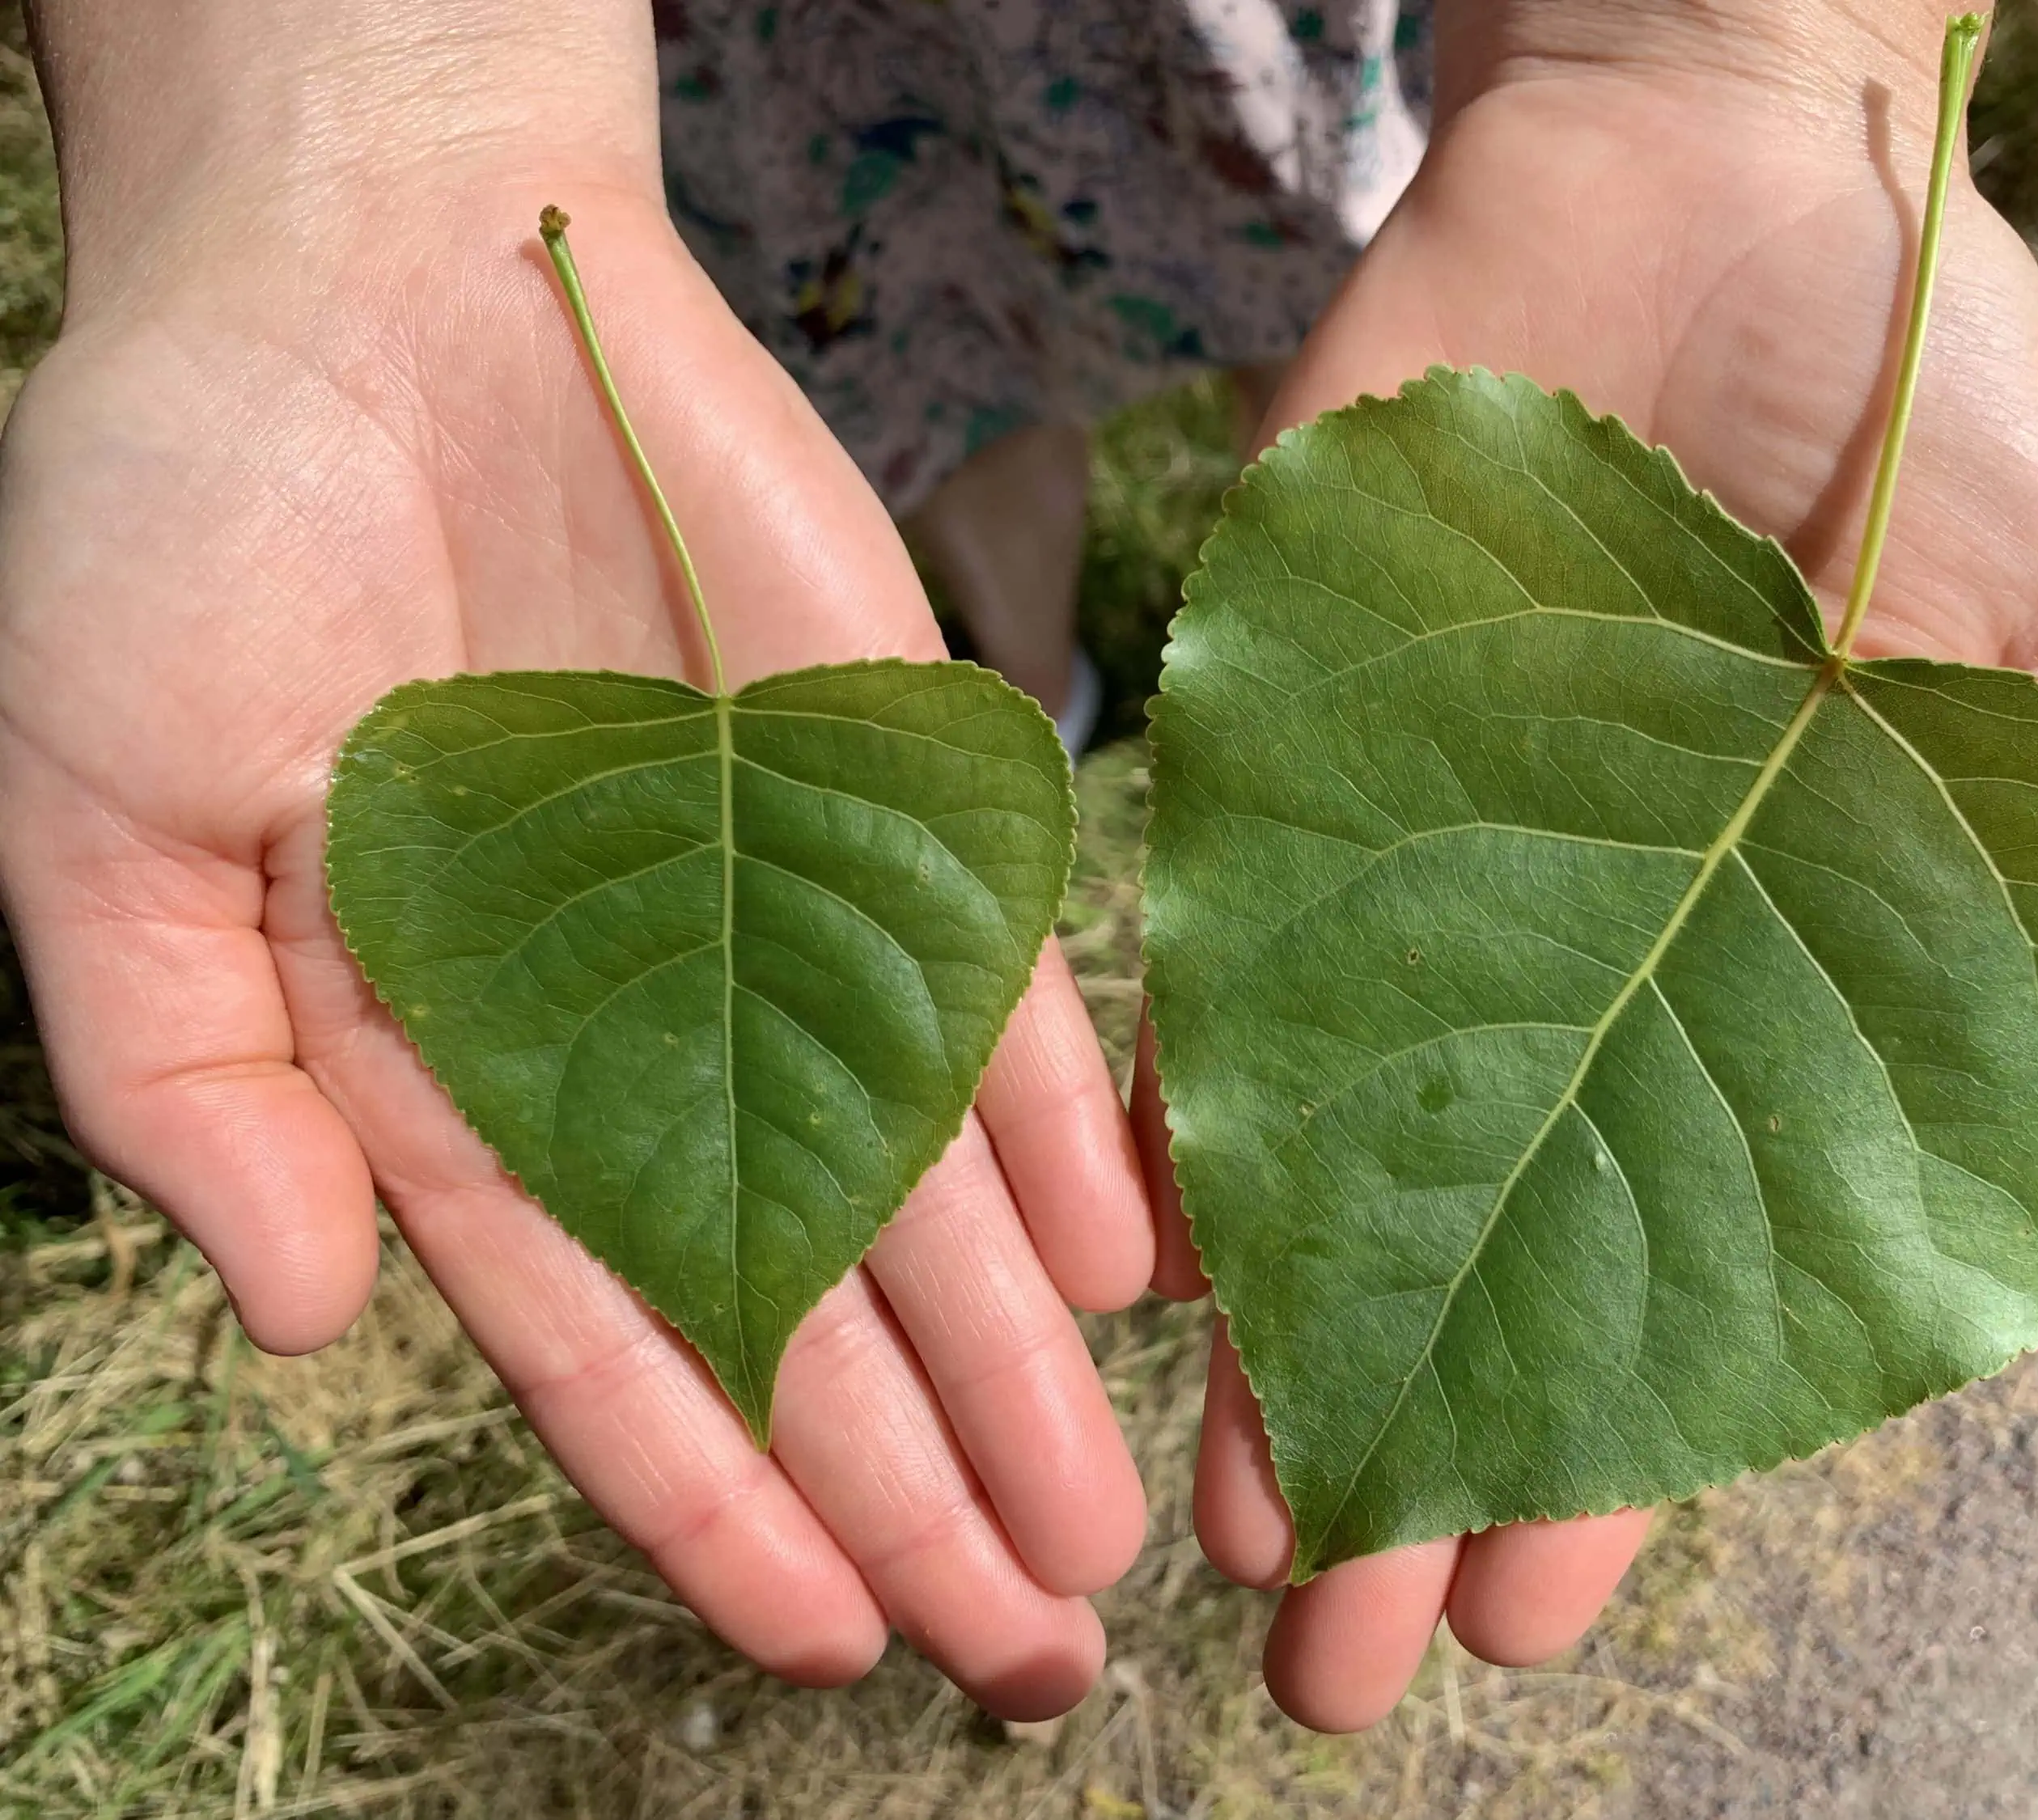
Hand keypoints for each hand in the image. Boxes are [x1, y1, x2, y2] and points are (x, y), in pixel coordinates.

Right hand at [0, 145, 1154, 1715]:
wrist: (373, 259)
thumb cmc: (190, 519)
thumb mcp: (97, 818)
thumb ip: (187, 1086)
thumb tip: (298, 1319)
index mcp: (445, 1059)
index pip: (602, 1333)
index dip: (713, 1498)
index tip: (827, 1638)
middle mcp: (636, 1013)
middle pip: (799, 1302)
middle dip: (910, 1486)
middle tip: (1032, 1651)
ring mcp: (772, 900)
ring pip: (922, 1180)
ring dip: (1017, 1360)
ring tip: (1107, 1524)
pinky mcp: (884, 778)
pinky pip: (995, 975)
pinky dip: (1069, 1119)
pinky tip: (1131, 1267)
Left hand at [1133, 0, 2037, 1729]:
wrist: (1722, 157)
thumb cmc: (1938, 386)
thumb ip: (2033, 912)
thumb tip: (1978, 1192)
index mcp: (1776, 985)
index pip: (1689, 1276)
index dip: (1610, 1459)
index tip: (1518, 1614)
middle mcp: (1585, 967)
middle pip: (1489, 1260)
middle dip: (1410, 1468)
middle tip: (1330, 1668)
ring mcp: (1421, 875)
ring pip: (1334, 1159)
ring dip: (1276, 1355)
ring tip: (1227, 1543)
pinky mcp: (1286, 761)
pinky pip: (1214, 967)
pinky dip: (1172, 1120)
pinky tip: (1147, 1286)